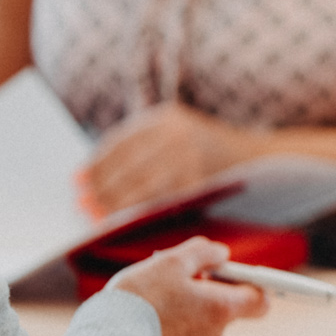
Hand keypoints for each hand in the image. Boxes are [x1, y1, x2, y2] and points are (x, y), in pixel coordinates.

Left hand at [78, 104, 266, 216]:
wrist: (258, 157)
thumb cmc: (207, 149)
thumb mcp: (175, 135)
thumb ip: (140, 149)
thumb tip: (89, 177)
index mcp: (165, 117)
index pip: (119, 143)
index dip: (95, 164)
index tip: (76, 182)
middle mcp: (177, 133)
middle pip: (127, 165)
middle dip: (101, 188)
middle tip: (82, 206)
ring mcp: (191, 155)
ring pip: (142, 185)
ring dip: (116, 203)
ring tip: (97, 216)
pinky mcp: (201, 179)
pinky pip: (163, 198)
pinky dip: (141, 210)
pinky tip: (126, 218)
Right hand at [108, 237, 270, 335]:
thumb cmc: (137, 300)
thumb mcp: (171, 261)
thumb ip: (203, 253)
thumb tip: (222, 255)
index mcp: (220, 309)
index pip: (259, 301)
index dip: (249, 287)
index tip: (231, 278)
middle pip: (220, 315)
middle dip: (202, 300)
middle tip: (172, 288)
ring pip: (196, 335)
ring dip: (181, 322)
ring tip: (149, 312)